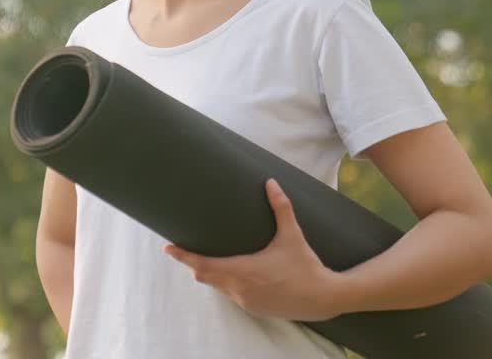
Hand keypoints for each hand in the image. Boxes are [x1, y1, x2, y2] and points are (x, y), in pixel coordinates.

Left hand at [163, 178, 345, 321]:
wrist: (324, 298)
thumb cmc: (306, 266)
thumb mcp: (292, 235)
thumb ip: (280, 208)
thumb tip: (270, 182)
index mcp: (243, 271)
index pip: (202, 265)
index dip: (183, 256)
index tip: (167, 247)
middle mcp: (239, 289)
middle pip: (204, 275)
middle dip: (194, 262)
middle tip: (182, 247)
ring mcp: (245, 302)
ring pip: (218, 286)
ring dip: (210, 273)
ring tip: (204, 256)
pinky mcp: (254, 309)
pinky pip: (231, 294)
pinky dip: (226, 283)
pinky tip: (232, 272)